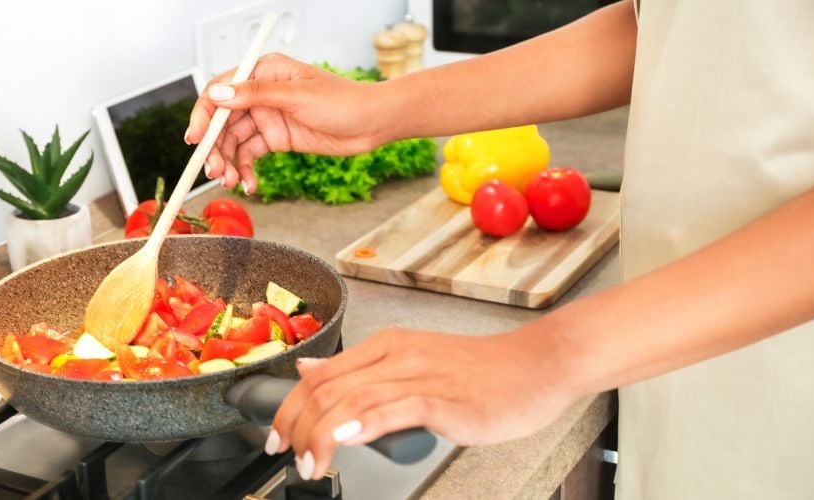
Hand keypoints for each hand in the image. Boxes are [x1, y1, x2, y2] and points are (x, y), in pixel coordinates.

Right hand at [184, 53, 388, 192]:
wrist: (372, 124)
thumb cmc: (343, 101)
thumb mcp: (298, 96)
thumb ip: (257, 95)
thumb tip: (220, 95)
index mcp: (263, 72)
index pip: (221, 91)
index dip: (204, 115)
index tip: (195, 138)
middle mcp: (261, 93)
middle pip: (223, 122)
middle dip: (215, 148)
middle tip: (214, 172)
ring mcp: (268, 117)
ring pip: (235, 142)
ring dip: (228, 163)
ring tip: (231, 182)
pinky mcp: (277, 138)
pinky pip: (251, 155)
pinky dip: (246, 171)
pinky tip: (250, 185)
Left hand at [265, 327, 574, 479]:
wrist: (537, 367)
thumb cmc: (481, 373)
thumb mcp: (412, 360)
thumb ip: (362, 369)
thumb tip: (310, 371)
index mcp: (387, 345)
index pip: (319, 373)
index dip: (288, 406)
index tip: (276, 436)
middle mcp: (398, 354)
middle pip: (326, 387)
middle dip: (296, 426)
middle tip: (287, 456)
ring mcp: (421, 375)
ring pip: (353, 399)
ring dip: (321, 436)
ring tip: (310, 464)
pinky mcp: (445, 398)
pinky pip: (395, 407)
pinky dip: (363, 423)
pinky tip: (344, 438)